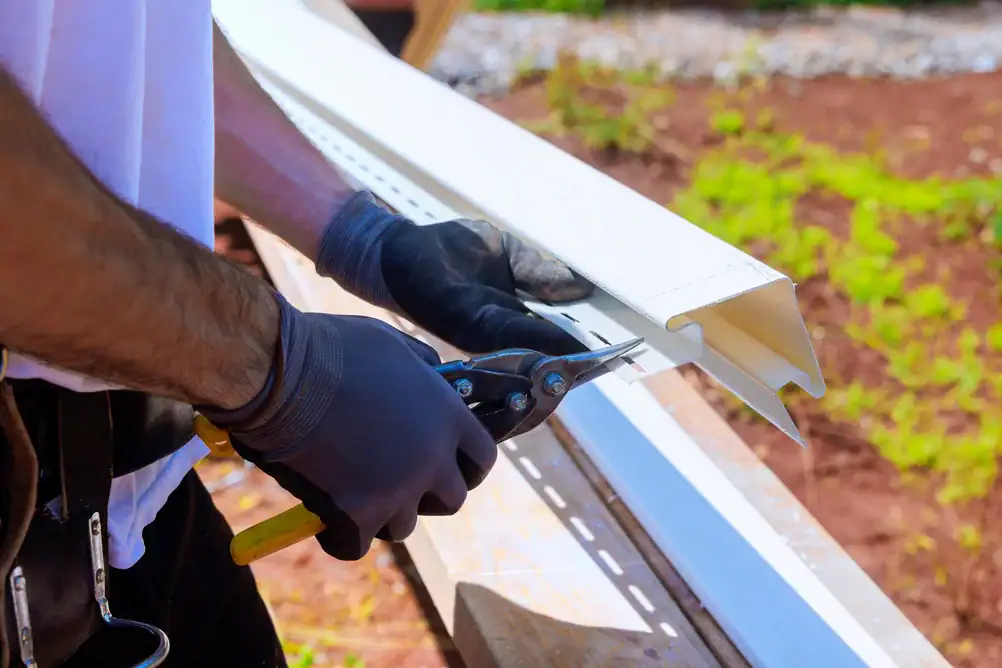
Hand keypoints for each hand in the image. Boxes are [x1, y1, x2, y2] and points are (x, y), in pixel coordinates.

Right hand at [199, 296, 496, 560]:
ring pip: (403, 524)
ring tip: (350, 485)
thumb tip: (432, 377)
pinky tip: (325, 514)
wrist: (280, 376)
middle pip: (452, 499)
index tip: (449, 467)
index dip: (466, 464)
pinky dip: (341, 534)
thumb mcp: (391, 344)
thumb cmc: (331, 350)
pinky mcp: (356, 515)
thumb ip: (421, 369)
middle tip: (396, 481)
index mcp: (447, 415)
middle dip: (428, 494)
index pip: (483, 457)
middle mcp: (431, 457)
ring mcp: (396, 490)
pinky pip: (356, 544)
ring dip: (382, 512)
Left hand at [316, 192, 594, 355]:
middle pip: (544, 350)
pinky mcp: (461, 322)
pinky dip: (531, 340)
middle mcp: (497, 330)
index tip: (616, 346)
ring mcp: (480, 330)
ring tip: (594, 357)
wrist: (397, 249)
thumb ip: (541, 272)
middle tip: (616, 359)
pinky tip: (557, 342)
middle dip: (577, 357)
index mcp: (509, 315)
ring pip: (528, 348)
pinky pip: (504, 332)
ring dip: (560, 355)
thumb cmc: (450, 251)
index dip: (581, 342)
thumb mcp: (507, 255)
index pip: (552, 333)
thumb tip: (582, 287)